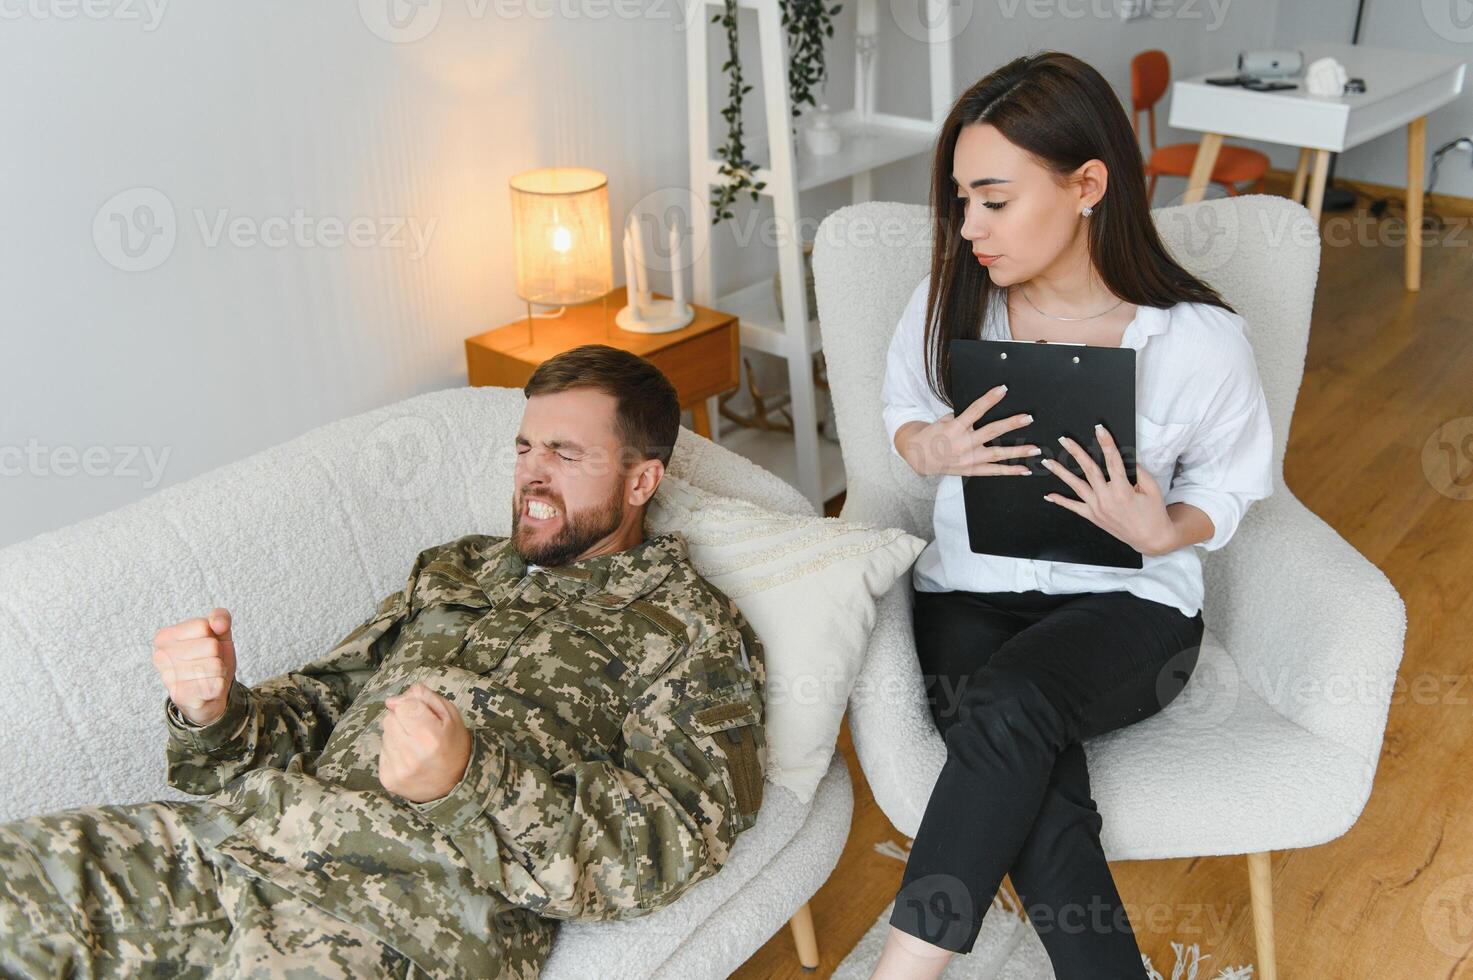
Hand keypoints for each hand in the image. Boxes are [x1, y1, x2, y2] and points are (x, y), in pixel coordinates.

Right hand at [153, 608, 236, 726]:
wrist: (207, 695)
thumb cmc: (210, 659)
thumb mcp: (218, 634)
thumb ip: (220, 618)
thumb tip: (217, 624)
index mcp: (164, 636)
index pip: (203, 626)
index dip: (214, 635)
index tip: (205, 645)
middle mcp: (160, 656)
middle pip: (211, 646)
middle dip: (218, 655)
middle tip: (208, 662)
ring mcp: (168, 678)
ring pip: (215, 666)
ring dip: (220, 671)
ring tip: (208, 675)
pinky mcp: (180, 697)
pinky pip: (215, 685)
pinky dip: (218, 685)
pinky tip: (206, 688)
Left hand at [378, 682, 471, 803]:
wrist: (453, 786)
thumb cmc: (453, 745)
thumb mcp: (450, 714)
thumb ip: (423, 697)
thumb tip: (391, 701)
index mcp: (431, 736)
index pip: (403, 706)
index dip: (411, 706)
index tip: (421, 716)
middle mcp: (412, 755)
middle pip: (389, 719)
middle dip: (402, 720)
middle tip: (418, 732)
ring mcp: (399, 769)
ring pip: (384, 735)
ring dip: (397, 736)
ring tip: (414, 746)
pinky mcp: (388, 779)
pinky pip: (382, 752)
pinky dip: (393, 751)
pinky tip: (407, 758)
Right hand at [900, 384, 1039, 477]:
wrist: (920, 458)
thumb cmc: (933, 435)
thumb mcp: (943, 422)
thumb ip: (962, 417)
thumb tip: (981, 412)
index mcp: (955, 428)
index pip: (975, 410)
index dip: (989, 399)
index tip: (1003, 389)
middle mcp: (964, 443)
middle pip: (991, 431)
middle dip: (1011, 424)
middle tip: (1028, 418)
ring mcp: (969, 459)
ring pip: (997, 454)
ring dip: (1018, 451)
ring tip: (1035, 449)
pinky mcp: (972, 470)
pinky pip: (994, 471)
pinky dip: (1010, 471)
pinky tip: (1024, 469)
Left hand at [1041, 425, 1176, 556]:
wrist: (1150, 538)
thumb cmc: (1153, 513)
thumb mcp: (1152, 489)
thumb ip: (1139, 471)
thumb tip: (1125, 457)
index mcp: (1123, 490)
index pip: (1113, 461)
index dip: (1106, 443)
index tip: (1099, 429)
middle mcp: (1107, 499)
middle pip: (1089, 470)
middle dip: (1076, 452)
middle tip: (1065, 440)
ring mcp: (1097, 508)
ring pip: (1076, 486)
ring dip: (1061, 472)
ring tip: (1049, 461)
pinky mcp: (1093, 516)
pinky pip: (1073, 507)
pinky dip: (1060, 501)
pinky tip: (1049, 495)